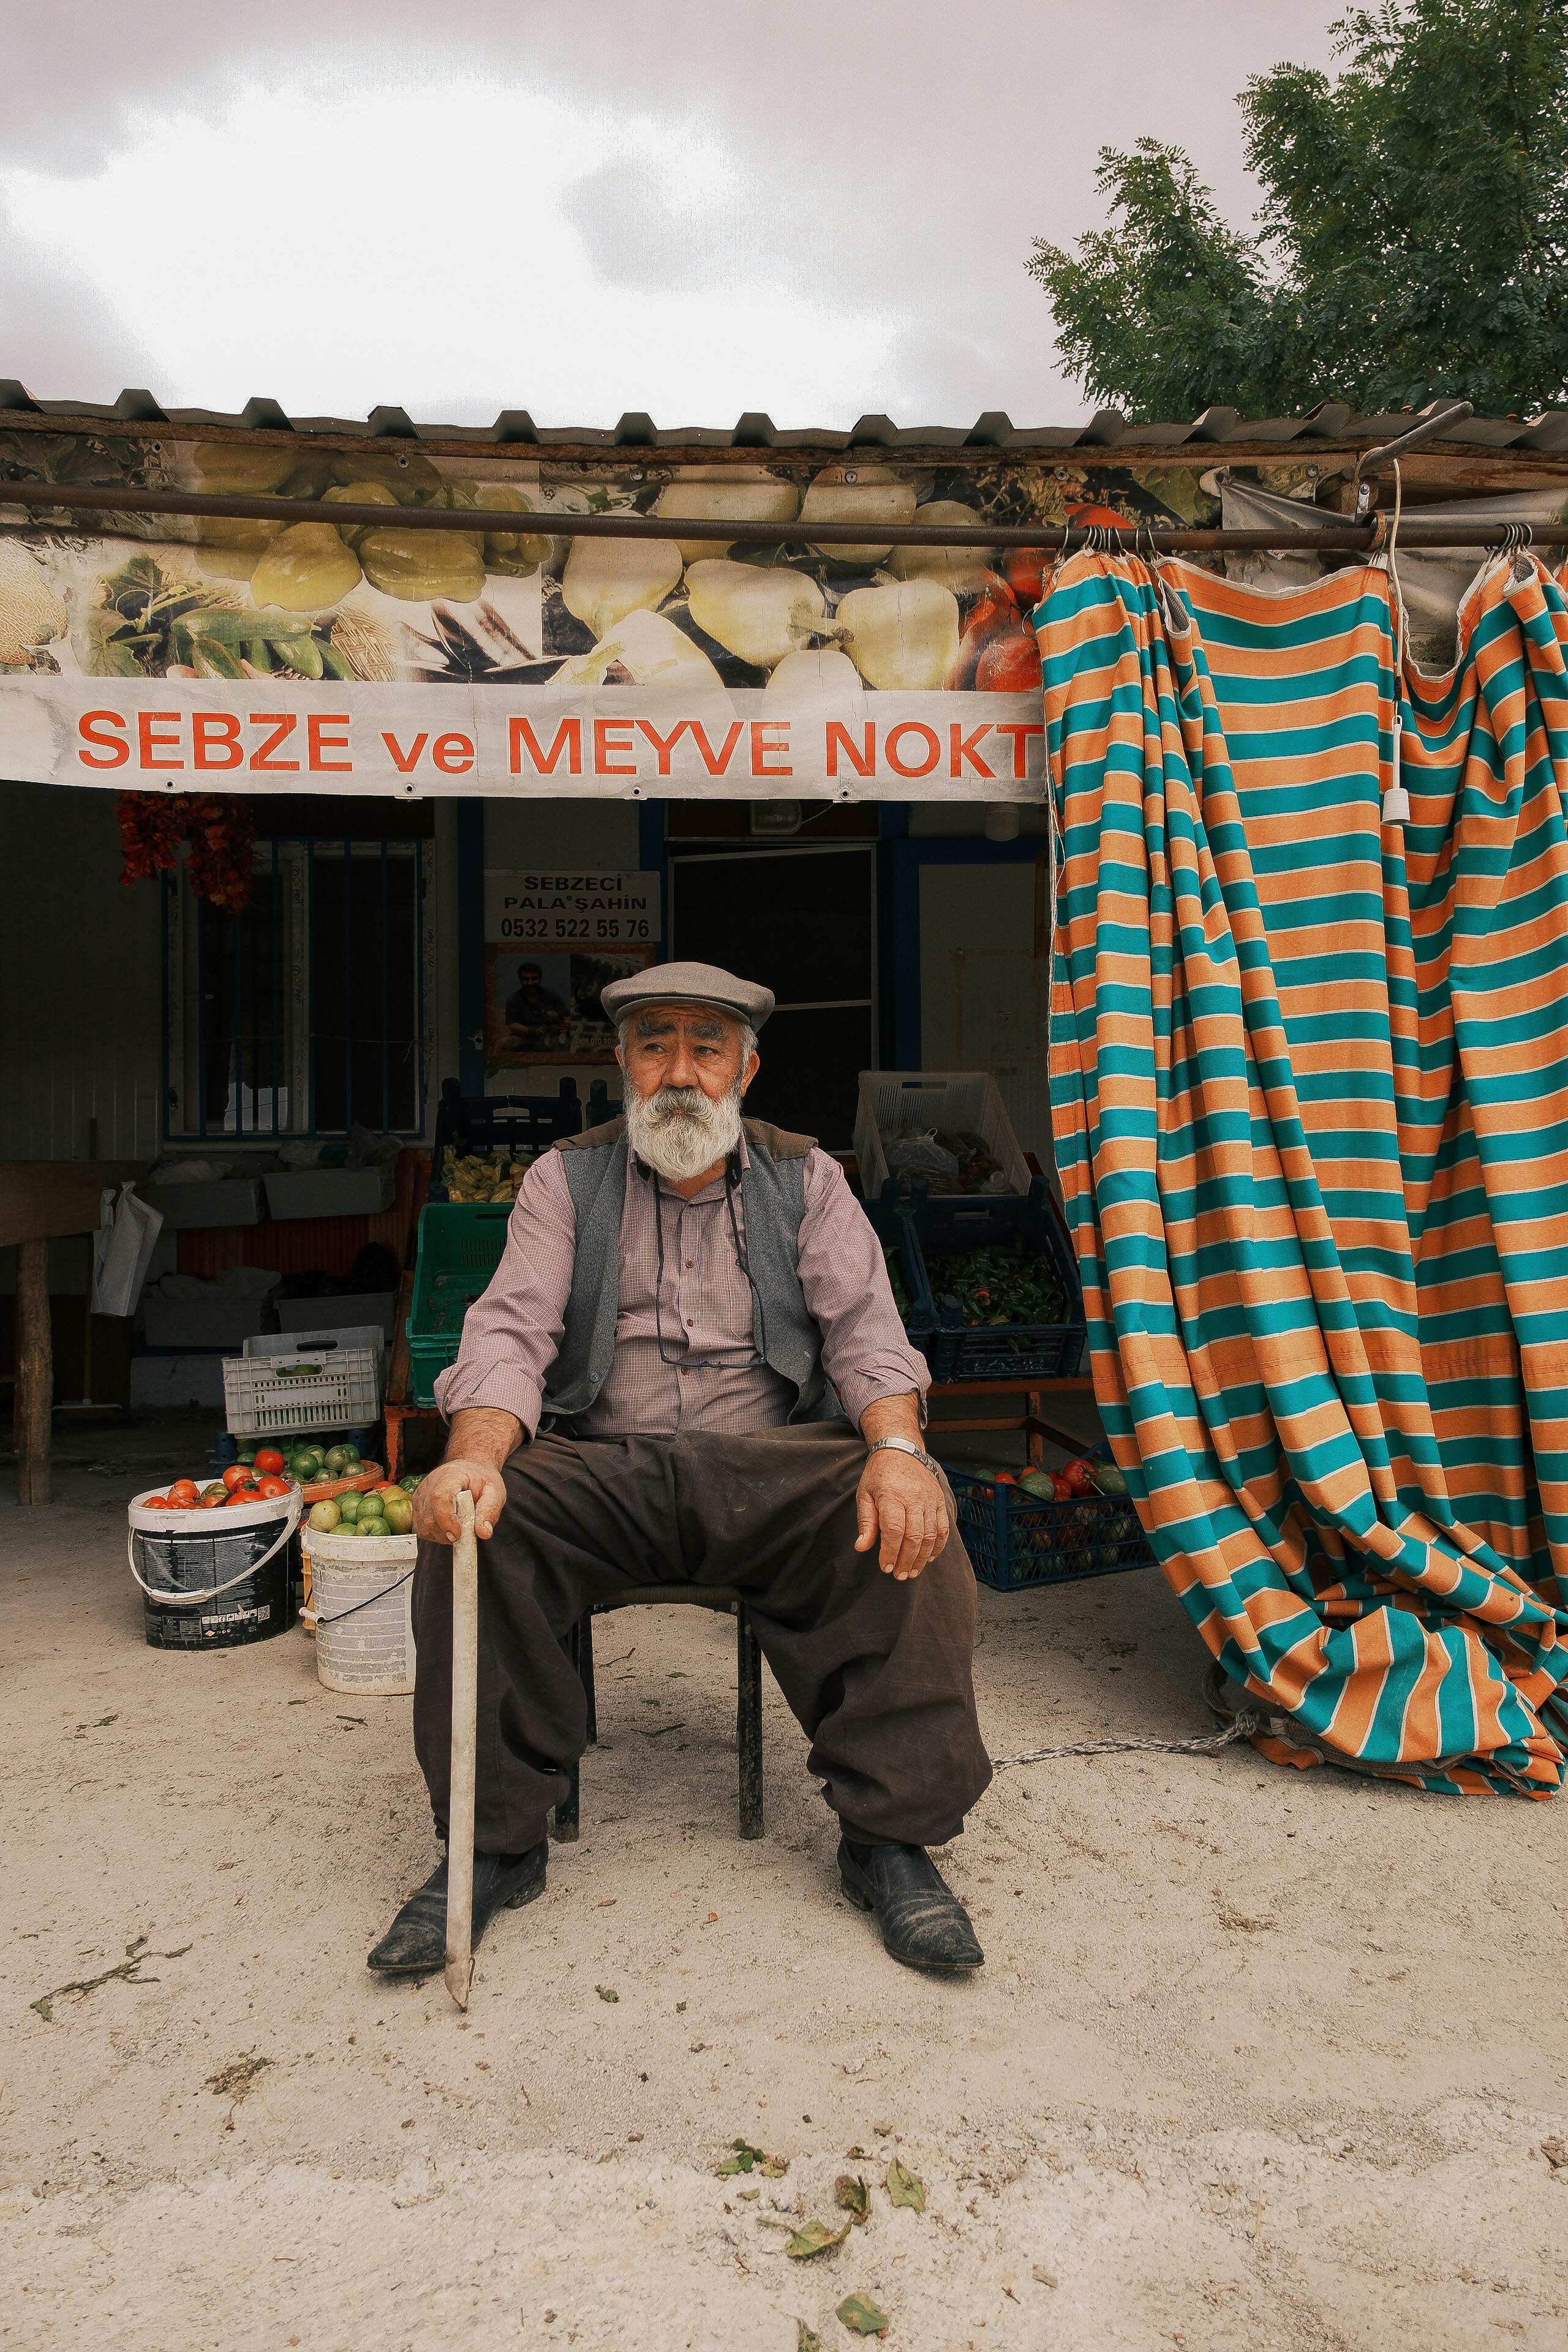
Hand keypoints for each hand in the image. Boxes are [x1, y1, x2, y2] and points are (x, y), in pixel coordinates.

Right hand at [413, 1458, 506, 1544]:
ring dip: (443, 1535)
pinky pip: (422, 1529)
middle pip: (430, 1518)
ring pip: (424, 1527)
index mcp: (450, 1477)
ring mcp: (420, 1497)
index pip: (440, 1498)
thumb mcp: (494, 1491)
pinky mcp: (417, 1507)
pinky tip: (448, 1525)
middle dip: (448, 1533)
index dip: (446, 1519)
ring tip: (458, 1525)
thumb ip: (490, 1510)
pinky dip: (436, 1534)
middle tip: (466, 1529)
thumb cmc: (480, 1480)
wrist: (468, 1471)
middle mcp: (429, 1486)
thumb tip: (484, 1532)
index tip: (458, 1534)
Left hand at [854, 1449, 949, 1580]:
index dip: (890, 1552)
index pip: (894, 1530)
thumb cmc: (879, 1475)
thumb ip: (866, 1522)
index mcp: (892, 1495)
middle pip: (914, 1536)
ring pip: (930, 1535)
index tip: (885, 1567)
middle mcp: (914, 1497)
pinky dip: (938, 1546)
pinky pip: (943, 1528)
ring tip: (913, 1572)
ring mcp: (930, 1499)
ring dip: (922, 1558)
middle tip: (900, 1575)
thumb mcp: (865, 1494)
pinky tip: (928, 1558)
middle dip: (907, 1560)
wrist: (902, 1450)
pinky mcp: (940, 1501)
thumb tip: (861, 1547)